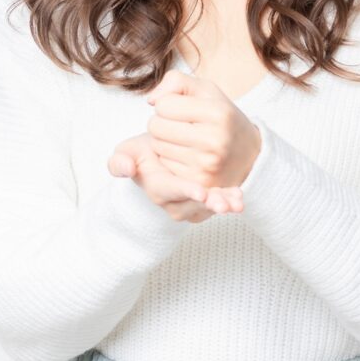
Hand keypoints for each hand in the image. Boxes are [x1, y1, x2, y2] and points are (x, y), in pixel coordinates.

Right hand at [108, 132, 243, 222]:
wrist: (159, 157)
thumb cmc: (143, 152)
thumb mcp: (127, 152)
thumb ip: (119, 161)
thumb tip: (126, 168)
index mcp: (155, 187)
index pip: (169, 190)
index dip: (184, 191)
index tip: (200, 192)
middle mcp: (172, 201)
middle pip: (192, 206)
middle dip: (209, 205)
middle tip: (224, 205)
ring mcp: (189, 204)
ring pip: (207, 208)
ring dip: (223, 204)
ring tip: (237, 203)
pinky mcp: (204, 203)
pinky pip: (217, 204)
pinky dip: (229, 201)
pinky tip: (240, 198)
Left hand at [144, 69, 262, 189]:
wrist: (250, 156)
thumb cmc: (222, 118)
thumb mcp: (206, 90)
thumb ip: (176, 81)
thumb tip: (151, 100)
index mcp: (217, 113)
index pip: (163, 104)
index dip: (167, 103)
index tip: (181, 108)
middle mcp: (214, 140)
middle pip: (156, 126)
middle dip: (161, 122)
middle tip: (178, 124)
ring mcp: (206, 164)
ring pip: (157, 146)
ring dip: (163, 140)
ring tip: (183, 139)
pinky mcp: (198, 181)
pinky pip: (164, 165)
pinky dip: (169, 158)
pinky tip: (186, 155)